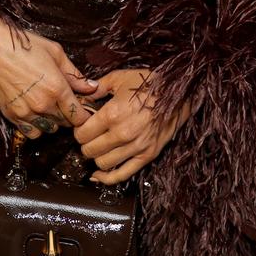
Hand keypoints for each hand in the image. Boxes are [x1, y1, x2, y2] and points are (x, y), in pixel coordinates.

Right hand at [0, 17, 97, 136]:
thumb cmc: (23, 44)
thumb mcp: (55, 52)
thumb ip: (75, 74)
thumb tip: (92, 87)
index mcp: (57, 87)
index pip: (79, 115)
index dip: (84, 114)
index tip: (84, 109)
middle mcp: (43, 104)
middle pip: (65, 123)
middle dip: (69, 115)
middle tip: (66, 102)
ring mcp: (26, 112)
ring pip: (49, 129)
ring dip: (53, 121)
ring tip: (49, 105)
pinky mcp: (12, 115)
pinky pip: (31, 132)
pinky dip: (36, 126)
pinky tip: (35, 112)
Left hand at [74, 68, 188, 184]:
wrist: (177, 93)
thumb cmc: (148, 83)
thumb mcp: (120, 78)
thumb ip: (98, 87)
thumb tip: (81, 94)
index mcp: (112, 113)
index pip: (83, 133)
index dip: (78, 130)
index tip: (80, 126)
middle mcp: (122, 133)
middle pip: (90, 150)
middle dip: (85, 144)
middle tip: (87, 138)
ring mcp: (135, 146)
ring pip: (103, 164)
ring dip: (96, 158)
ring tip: (97, 148)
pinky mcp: (147, 155)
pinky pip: (123, 174)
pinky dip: (107, 178)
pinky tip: (99, 174)